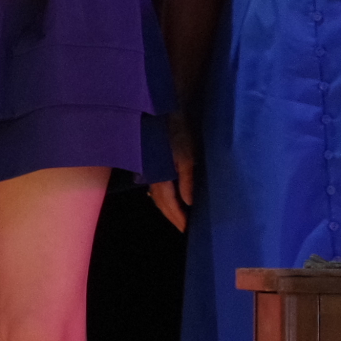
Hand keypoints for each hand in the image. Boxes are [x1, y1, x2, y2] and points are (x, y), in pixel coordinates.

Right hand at [149, 111, 197, 231]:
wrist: (163, 111)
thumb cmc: (178, 132)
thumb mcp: (187, 156)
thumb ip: (187, 180)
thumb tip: (189, 203)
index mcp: (160, 176)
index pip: (168, 204)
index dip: (177, 218)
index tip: (187, 229)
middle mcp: (152, 175)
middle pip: (160, 203)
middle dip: (172, 216)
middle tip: (184, 228)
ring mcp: (151, 169)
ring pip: (157, 196)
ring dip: (168, 208)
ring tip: (179, 216)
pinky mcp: (153, 163)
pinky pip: (157, 186)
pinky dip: (165, 196)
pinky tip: (172, 198)